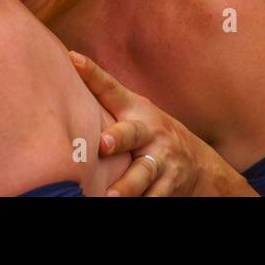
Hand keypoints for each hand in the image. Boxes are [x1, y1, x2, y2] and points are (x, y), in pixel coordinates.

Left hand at [70, 51, 253, 196]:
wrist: (196, 163)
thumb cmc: (149, 132)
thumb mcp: (134, 112)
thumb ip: (105, 97)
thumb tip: (67, 64)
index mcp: (136, 110)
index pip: (111, 89)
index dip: (92, 74)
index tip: (73, 59)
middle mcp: (150, 133)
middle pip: (132, 133)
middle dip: (118, 138)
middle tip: (103, 144)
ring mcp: (161, 160)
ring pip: (142, 174)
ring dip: (127, 185)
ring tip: (110, 196)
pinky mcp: (167, 186)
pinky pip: (153, 197)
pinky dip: (142, 202)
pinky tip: (122, 205)